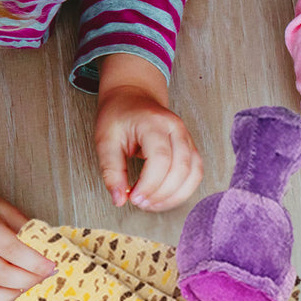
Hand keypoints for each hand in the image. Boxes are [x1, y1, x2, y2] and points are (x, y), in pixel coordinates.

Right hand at [0, 145, 55, 300]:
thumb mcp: (2, 207)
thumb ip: (24, 228)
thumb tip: (47, 253)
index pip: (11, 249)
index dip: (34, 262)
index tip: (51, 267)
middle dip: (27, 280)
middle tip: (42, 278)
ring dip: (10, 295)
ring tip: (25, 287)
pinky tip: (6, 294)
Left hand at [95, 56, 201, 209]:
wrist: (132, 96)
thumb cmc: (118, 115)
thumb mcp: (105, 140)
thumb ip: (111, 171)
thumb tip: (118, 198)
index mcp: (154, 123)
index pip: (161, 159)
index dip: (149, 185)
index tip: (133, 197)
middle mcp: (176, 129)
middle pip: (181, 168)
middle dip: (161, 193)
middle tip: (140, 202)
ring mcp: (186, 137)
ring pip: (193, 173)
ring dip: (175, 196)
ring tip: (152, 203)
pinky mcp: (190, 147)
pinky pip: (195, 173)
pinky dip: (183, 190)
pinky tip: (164, 197)